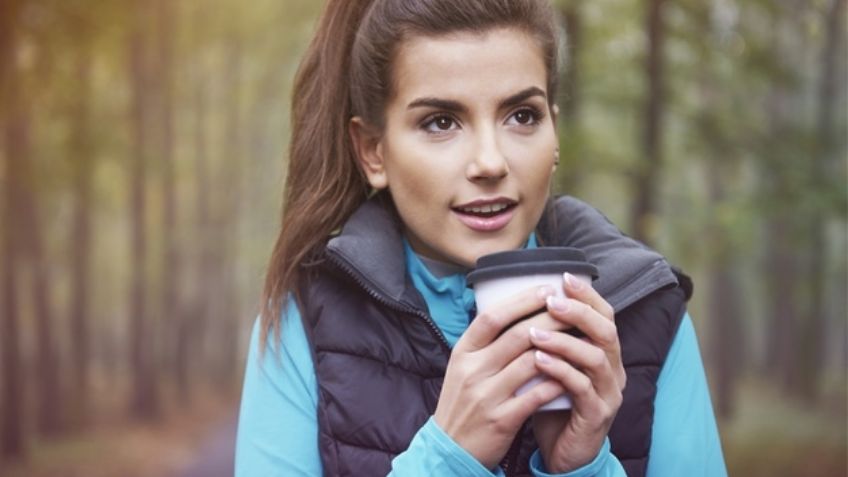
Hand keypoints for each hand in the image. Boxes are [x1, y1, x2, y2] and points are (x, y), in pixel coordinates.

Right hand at [433, 285, 567, 468]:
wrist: (450, 449)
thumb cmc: (462, 403)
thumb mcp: (462, 367)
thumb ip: (485, 343)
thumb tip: (514, 309)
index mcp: (463, 352)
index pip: (492, 317)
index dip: (522, 300)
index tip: (547, 289)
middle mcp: (472, 370)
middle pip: (518, 335)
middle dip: (551, 318)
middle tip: (573, 309)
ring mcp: (486, 396)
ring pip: (531, 362)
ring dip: (560, 348)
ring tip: (579, 338)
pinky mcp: (502, 419)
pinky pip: (536, 395)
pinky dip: (556, 381)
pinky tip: (572, 373)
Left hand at [529, 273, 625, 472]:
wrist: (562, 454)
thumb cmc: (553, 404)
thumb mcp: (552, 366)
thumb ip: (548, 338)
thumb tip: (521, 301)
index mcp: (604, 354)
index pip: (605, 315)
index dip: (587, 295)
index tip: (563, 276)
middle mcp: (613, 370)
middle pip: (606, 331)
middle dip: (578, 312)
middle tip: (550, 301)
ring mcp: (608, 393)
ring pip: (595, 357)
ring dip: (564, 341)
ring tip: (533, 332)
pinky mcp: (597, 415)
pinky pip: (582, 388)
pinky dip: (560, 371)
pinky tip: (538, 361)